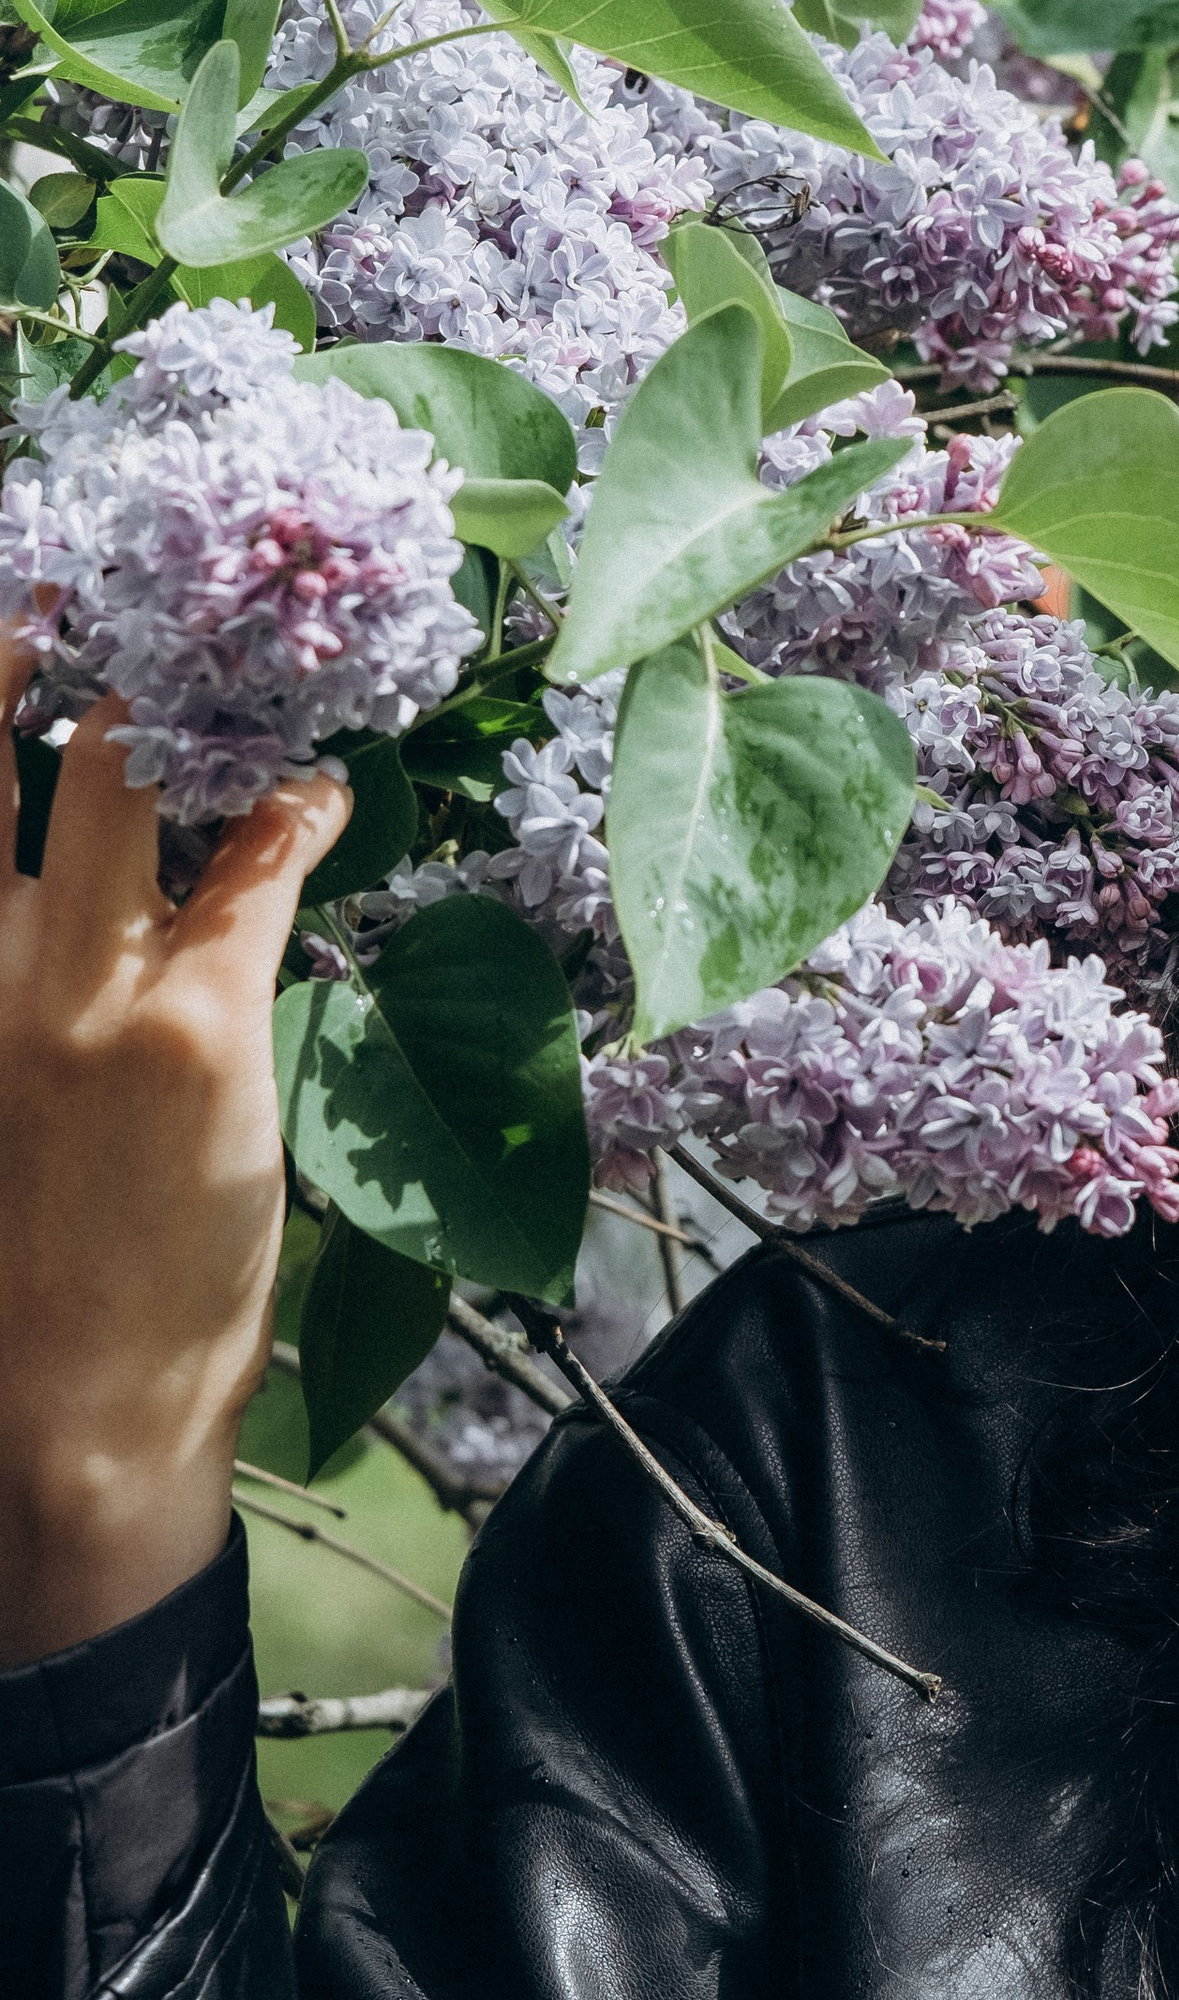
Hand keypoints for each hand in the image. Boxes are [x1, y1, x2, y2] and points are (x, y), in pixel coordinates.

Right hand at [0, 654, 347, 1666]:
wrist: (57, 1414)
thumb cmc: (12, 1265)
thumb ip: (2, 978)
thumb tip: (28, 892)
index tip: (7, 604)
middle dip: (47, 644)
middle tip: (94, 584)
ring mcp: (86, 989)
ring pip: (129, 782)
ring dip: (189, 706)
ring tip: (242, 653)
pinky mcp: (201, 1028)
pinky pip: (259, 869)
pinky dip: (298, 812)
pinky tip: (325, 789)